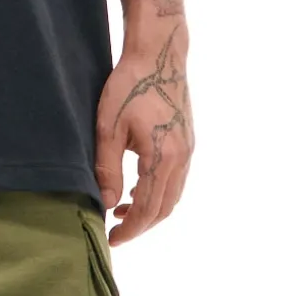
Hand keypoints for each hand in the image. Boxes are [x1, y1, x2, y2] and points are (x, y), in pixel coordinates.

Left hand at [94, 21, 192, 242]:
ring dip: (150, 209)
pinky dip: (159, 192)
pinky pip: (177, 179)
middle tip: (116, 232)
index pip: (148, 209)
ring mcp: (189, 150)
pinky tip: (138, 188)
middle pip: (165, 208)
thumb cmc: (129, 87)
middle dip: (141, 225)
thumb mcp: (109, 129)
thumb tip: (107, 204)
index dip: (130, 229)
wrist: (159, 55)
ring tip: (123, 211)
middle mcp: (182, 158)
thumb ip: (108, 170)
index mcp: (163, 157)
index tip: (112, 240)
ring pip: (173, 195)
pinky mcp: (188, 141)